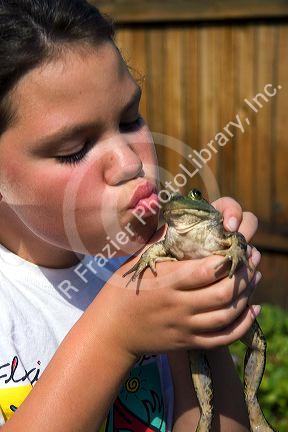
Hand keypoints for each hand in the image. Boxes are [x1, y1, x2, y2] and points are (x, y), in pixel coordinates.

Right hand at [96, 197, 260, 356]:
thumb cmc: (122, 289)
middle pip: (223, 293)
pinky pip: (222, 338)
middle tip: (252, 260)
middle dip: (244, 275)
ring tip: (255, 279)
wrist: (110, 330)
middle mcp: (177, 305)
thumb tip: (180, 214)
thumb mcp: (138, 261)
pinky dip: (243, 325)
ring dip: (248, 297)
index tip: (237, 245)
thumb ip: (161, 241)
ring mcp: (184, 327)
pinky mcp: (187, 343)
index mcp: (165, 281)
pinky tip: (253, 310)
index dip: (228, 258)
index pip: (207, 269)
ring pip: (227, 315)